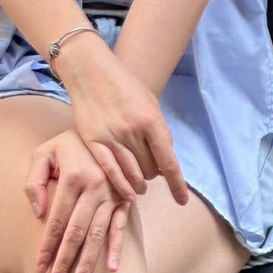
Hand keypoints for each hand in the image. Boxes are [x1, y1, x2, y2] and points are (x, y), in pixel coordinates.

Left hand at [26, 127, 132, 272]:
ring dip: (89, 263)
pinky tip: (112, 269)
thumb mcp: (43, 153)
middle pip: (76, 233)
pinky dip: (117, 248)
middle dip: (65, 262)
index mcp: (73, 177)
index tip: (39, 268)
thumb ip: (34, 181)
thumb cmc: (66, 145)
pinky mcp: (125, 199)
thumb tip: (38, 212)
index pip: (56, 220)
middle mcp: (94, 187)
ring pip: (97, 235)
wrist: (102, 129)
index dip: (47, 246)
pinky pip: (121, 226)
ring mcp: (112, 194)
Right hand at [54, 36, 189, 207]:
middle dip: (154, 174)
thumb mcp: (150, 102)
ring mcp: (111, 137)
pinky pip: (111, 171)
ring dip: (140, 183)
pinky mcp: (94, 142)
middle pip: (150, 170)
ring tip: (141, 185)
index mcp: (150, 120)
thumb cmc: (124, 85)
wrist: (91, 71)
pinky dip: (122, 186)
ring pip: (132, 174)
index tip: (181, 200)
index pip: (168, 161)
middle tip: (151, 169)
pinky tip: (129, 194)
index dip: (177, 184)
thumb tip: (164, 159)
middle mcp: (132, 131)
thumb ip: (158, 130)